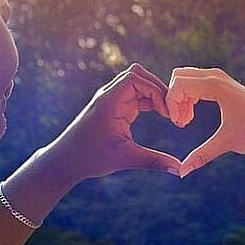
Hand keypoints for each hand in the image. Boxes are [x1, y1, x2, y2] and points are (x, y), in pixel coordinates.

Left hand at [50, 63, 180, 180]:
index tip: (167, 113)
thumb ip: (153, 161)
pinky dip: (150, 101)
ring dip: (155, 94)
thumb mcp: (125, 159)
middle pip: (138, 75)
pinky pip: (136, 95)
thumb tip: (179, 170)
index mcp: (109, 101)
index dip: (156, 91)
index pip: (136, 79)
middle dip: (158, 88)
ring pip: (138, 83)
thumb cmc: (90, 157)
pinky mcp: (115, 107)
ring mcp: (112, 100)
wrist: (65, 161)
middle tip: (173, 107)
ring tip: (169, 111)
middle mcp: (110, 95)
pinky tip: (161, 114)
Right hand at [166, 67, 244, 176]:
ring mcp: (219, 77)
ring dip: (180, 99)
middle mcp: (217, 76)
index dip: (172, 105)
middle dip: (174, 99)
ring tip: (186, 121)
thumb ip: (200, 156)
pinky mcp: (221, 82)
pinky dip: (188, 96)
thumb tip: (181, 174)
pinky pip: (194, 81)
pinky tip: (192, 116)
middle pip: (179, 76)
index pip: (179, 85)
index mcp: (216, 86)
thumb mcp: (225, 144)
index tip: (180, 125)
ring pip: (185, 78)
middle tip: (182, 122)